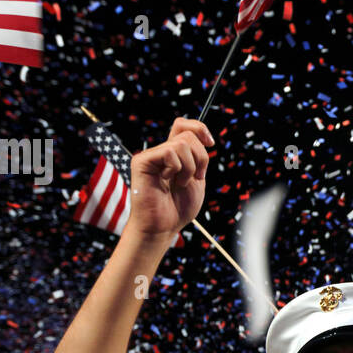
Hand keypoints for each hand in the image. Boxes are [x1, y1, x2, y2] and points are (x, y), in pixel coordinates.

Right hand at [126, 118, 213, 242]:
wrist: (162, 227)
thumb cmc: (178, 208)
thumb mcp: (197, 179)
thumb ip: (198, 158)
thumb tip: (205, 138)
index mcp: (173, 154)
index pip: (183, 125)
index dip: (199, 128)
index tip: (211, 144)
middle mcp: (160, 151)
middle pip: (188, 135)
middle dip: (201, 158)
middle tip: (194, 178)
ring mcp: (150, 156)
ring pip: (182, 144)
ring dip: (190, 168)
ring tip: (180, 183)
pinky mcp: (142, 161)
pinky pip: (170, 152)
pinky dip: (177, 169)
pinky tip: (167, 181)